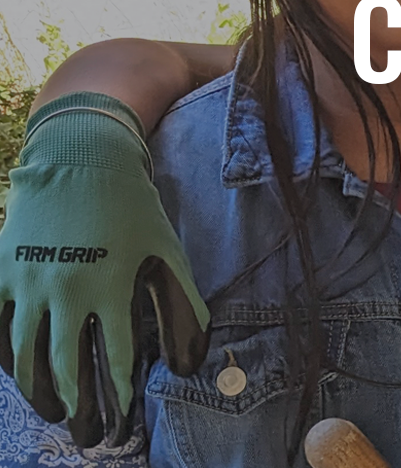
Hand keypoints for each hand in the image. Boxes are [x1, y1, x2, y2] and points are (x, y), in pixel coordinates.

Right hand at [0, 93, 208, 447]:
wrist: (81, 160)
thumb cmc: (132, 208)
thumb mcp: (167, 251)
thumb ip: (181, 305)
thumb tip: (186, 361)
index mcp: (110, 287)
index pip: (113, 359)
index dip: (118, 398)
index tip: (122, 424)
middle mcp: (65, 289)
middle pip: (65, 366)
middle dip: (76, 408)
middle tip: (85, 435)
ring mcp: (27, 281)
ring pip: (25, 354)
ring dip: (38, 391)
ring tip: (53, 413)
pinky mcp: (0, 270)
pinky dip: (4, 356)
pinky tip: (18, 374)